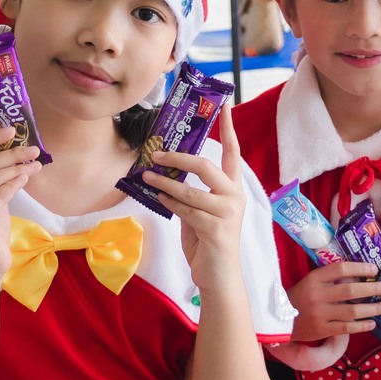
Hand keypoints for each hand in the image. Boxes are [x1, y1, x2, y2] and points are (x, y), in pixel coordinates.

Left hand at [144, 106, 247, 292]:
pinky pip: (186, 210)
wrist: (217, 275)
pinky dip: (170, 203)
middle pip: (206, 166)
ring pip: (190, 190)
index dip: (228, 127)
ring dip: (164, 183)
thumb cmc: (207, 241)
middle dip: (178, 157)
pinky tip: (159, 198)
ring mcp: (227, 213)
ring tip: (146, 177)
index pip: (233, 151)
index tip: (225, 103)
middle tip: (157, 153)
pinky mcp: (216, 229)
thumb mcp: (199, 211)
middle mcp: (234, 196)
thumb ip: (190, 192)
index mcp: (232, 188)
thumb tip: (165, 172)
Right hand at [288, 259, 380, 339]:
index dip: (359, 267)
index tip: (375, 269)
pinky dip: (361, 326)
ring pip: (352, 311)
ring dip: (373, 309)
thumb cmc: (300, 297)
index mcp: (314, 279)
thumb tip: (359, 275)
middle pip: (350, 290)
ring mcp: (319, 314)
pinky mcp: (321, 330)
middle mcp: (317, 295)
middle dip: (373, 289)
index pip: (340, 269)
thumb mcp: (310, 282)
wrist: (279, 320)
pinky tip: (373, 323)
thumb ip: (330, 278)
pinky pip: (346, 328)